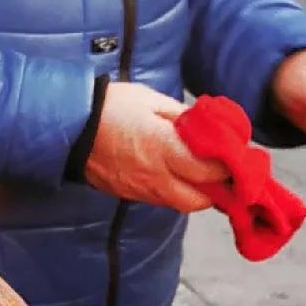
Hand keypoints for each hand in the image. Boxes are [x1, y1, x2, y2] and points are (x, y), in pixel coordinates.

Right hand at [82, 83, 234, 212]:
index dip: (230, 165)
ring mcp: (142, 189)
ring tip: (201, 172)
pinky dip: (176, 191)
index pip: (211, 170)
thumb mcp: (152, 101)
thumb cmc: (111, 106)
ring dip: (197, 192)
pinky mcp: (129, 194)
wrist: (67, 126)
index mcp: (165, 149)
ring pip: (182, 204)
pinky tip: (175, 173)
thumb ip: (185, 118)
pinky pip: (162, 200)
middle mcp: (156, 176)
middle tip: (223, 169)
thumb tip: (211, 129)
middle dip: (218, 188)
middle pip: (201, 199)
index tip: (238, 154)